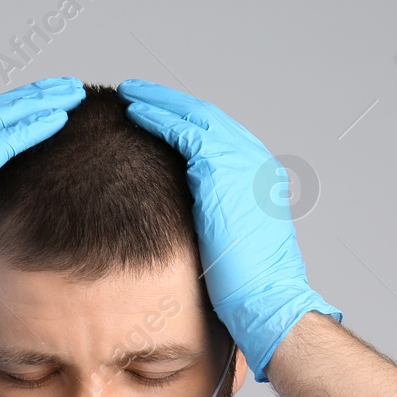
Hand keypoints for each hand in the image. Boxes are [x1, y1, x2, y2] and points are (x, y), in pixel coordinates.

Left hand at [118, 79, 341, 382]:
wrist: (266, 303)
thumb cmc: (246, 291)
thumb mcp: (230, 245)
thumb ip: (213, 221)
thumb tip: (187, 226)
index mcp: (258, 178)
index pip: (216, 137)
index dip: (185, 122)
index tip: (158, 116)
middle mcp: (254, 162)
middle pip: (206, 119)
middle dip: (170, 103)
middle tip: (138, 93)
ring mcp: (241, 162)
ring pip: (194, 117)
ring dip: (159, 103)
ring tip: (131, 95)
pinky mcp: (221, 170)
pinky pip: (184, 130)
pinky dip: (159, 117)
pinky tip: (135, 112)